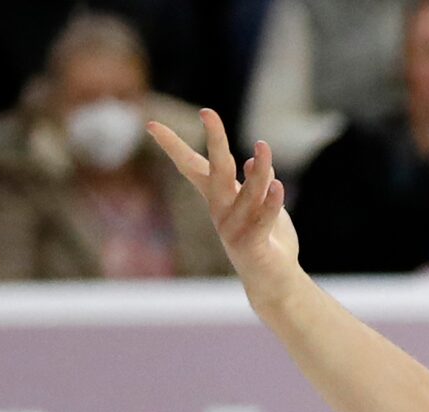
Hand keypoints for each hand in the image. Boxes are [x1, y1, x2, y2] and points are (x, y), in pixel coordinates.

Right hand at [147, 109, 300, 290]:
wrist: (273, 282)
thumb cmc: (266, 242)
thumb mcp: (259, 207)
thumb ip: (255, 186)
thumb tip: (252, 160)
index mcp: (218, 199)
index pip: (192, 167)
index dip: (172, 146)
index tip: (151, 124)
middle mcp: (220, 211)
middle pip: (216, 170)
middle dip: (214, 141)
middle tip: (208, 112)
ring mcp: (233, 229)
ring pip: (247, 193)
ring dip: (258, 170)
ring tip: (263, 146)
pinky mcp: (251, 245)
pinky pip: (262, 220)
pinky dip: (271, 203)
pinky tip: (278, 185)